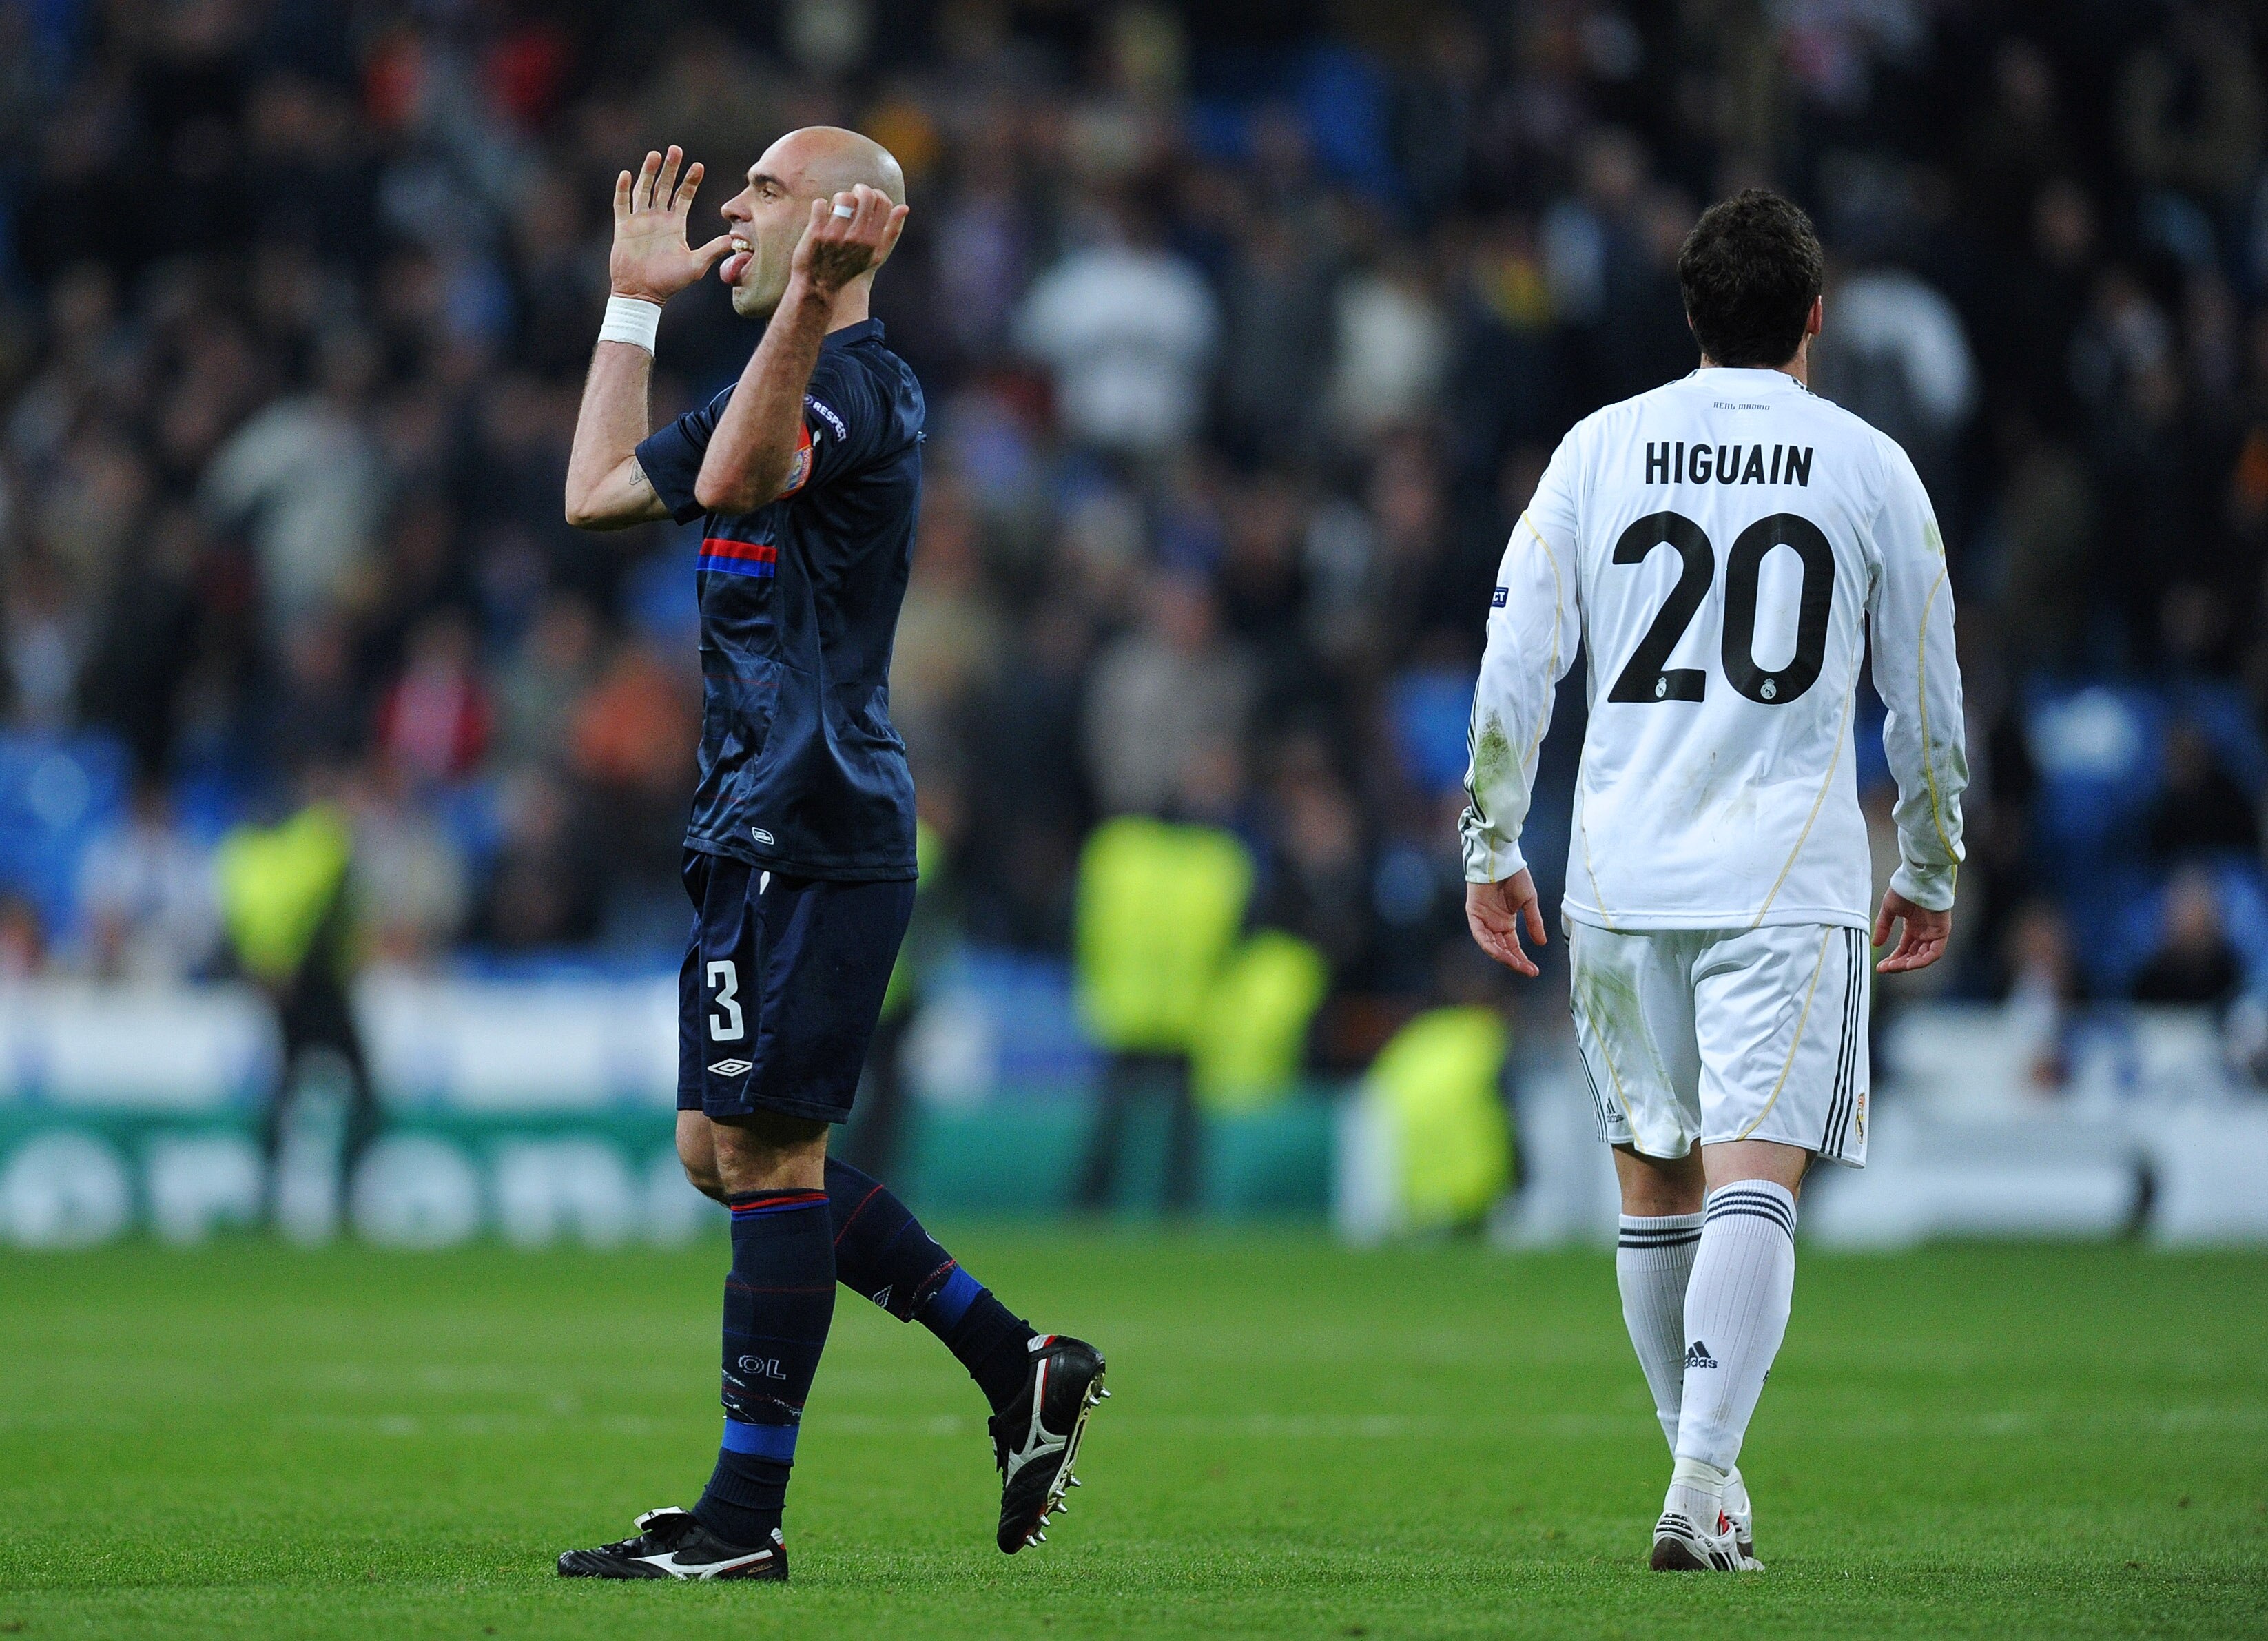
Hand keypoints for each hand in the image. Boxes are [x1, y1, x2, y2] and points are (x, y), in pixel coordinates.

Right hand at [610, 146, 730, 302]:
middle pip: (664, 187)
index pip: (684, 196)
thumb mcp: (696, 265)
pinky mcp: (623, 228)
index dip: (691, 181)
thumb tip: (734, 240)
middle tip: (676, 149)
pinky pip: (622, 204)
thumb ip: (713, 250)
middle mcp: (658, 219)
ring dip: (648, 172)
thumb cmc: (670, 283)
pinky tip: (627, 175)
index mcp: (675, 225)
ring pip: (644, 190)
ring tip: (655, 155)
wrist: (643, 294)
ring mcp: (640, 221)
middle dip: (671, 168)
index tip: (699, 166)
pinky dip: (623, 190)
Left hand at [790, 184, 910, 296]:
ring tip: (836, 208)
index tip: (868, 199)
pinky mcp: (816, 232)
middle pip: (865, 195)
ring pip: (843, 197)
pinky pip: (820, 204)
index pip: (883, 202)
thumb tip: (904, 207)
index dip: (876, 194)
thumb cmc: (849, 268)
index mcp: (873, 241)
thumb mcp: (875, 255)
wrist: (819, 286)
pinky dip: (820, 206)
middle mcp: (856, 238)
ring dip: (839, 198)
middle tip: (853, 196)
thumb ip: (891, 231)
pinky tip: (821, 216)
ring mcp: (835, 235)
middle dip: (859, 190)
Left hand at [1467, 870, 1546, 976]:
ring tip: (1517, 964)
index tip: (1534, 970)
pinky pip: (1479, 934)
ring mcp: (1483, 920)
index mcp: (1506, 923)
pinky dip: (1488, 944)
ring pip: (1491, 945)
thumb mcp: (1529, 901)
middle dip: (1515, 961)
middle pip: (1502, 949)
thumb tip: (1541, 943)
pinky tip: (1499, 953)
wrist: (1502, 859)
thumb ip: (1533, 922)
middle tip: (1528, 971)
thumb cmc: (1515, 876)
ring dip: (1503, 956)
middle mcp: (1494, 925)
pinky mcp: (1474, 914)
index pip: (1513, 947)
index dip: (1522, 959)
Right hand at [1873, 890, 1951, 972]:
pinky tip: (1910, 963)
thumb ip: (1883, 927)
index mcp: (1913, 926)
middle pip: (1913, 955)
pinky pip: (1935, 952)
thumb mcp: (1889, 909)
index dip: (1893, 959)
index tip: (1880, 966)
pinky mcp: (1942, 931)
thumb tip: (1876, 944)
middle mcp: (1924, 932)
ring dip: (1909, 964)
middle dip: (1899, 964)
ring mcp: (1934, 932)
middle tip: (1885, 968)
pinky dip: (1923, 960)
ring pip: (1923, 956)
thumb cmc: (1905, 889)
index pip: (1904, 949)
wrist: (1918, 878)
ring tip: (1894, 967)